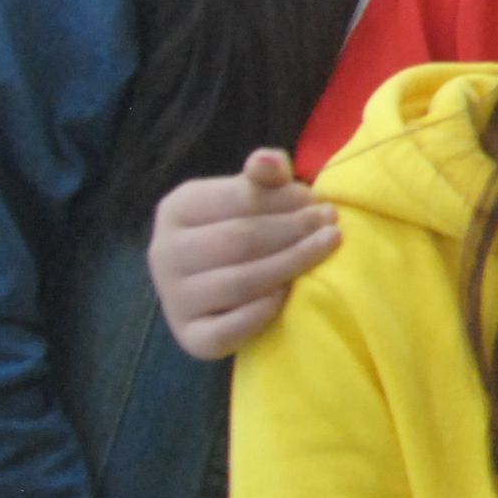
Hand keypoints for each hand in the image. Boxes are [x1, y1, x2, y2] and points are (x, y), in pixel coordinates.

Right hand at [149, 150, 336, 357]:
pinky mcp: (191, 337)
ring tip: (327, 248)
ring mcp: (174, 298)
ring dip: (292, 264)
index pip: (237, 199)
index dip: (284, 200)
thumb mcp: (252, 196)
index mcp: (176, 209)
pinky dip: (263, 313)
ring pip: (241, 283)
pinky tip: (291, 295)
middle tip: (332, 225)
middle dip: (295, 231)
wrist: (221, 288)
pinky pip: (229, 330)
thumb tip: (269, 160)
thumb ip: (264, 175)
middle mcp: (165, 253)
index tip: (318, 201)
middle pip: (241, 240)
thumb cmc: (243, 229)